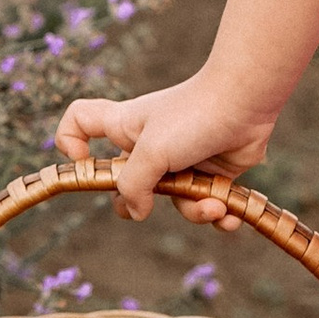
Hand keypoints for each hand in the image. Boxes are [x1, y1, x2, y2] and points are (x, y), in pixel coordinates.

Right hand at [52, 76, 275, 225]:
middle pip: (127, 185)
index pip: (80, 122)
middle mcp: (150, 145)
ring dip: (195, 211)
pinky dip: (219, 214)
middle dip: (139, 205)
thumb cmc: (193, 116)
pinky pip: (207, 203)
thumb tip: (136, 212)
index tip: (83, 163)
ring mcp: (182, 159)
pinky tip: (229, 215)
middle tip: (152, 203)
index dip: (69, 142)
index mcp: (124, 129)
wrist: (248, 102)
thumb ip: (133, 186)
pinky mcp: (212, 171)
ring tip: (214, 205)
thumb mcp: (151, 152)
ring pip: (174, 202)